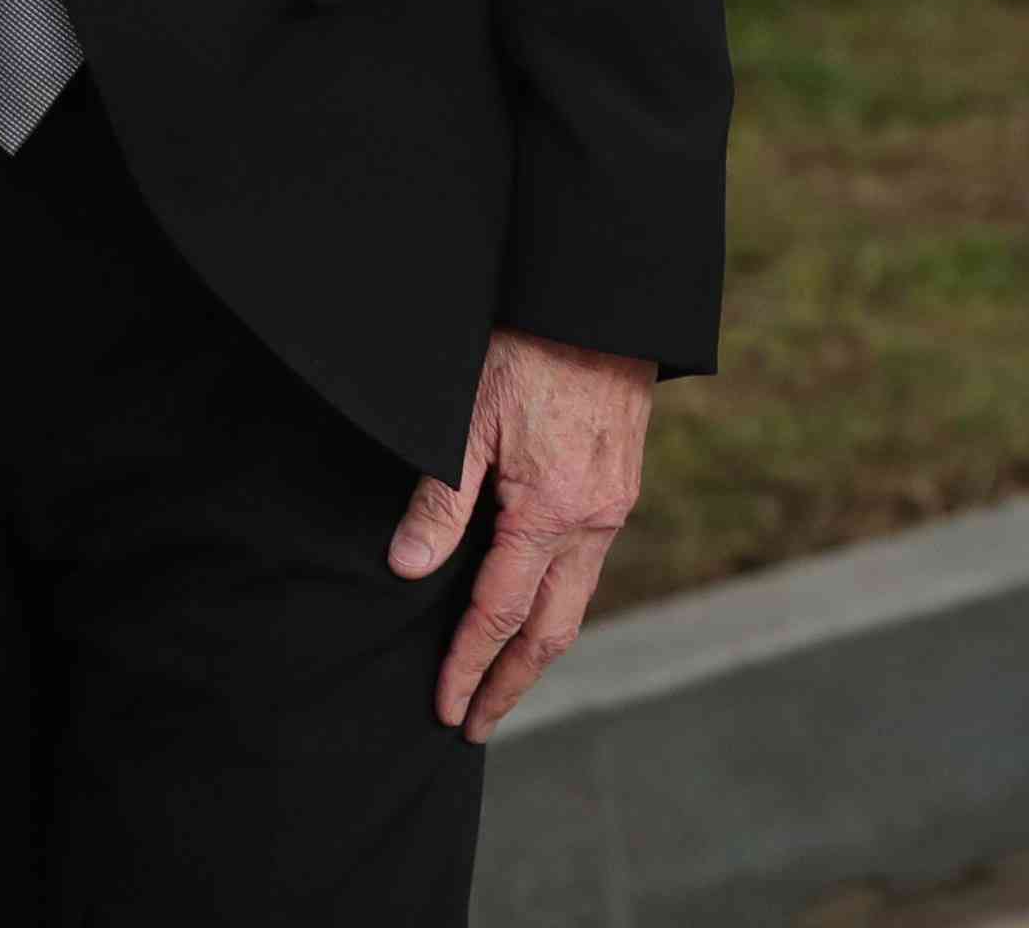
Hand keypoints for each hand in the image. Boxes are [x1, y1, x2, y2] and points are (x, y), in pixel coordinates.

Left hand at [390, 328, 657, 737]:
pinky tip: (535, 607)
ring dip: (538, 648)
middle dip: (513, 684)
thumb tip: (408, 571)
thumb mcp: (468, 421)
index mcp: (554, 511)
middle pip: (554, 629)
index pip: (500, 613)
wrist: (605, 302)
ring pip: (577, 600)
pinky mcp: (621, 483)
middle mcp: (594, 519)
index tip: (444, 711)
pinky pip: (589, 565)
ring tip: (502, 680)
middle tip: (476, 726)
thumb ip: (441, 502)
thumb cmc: (531, 351)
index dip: (467, 667)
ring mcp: (615, 503)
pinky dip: (557, 604)